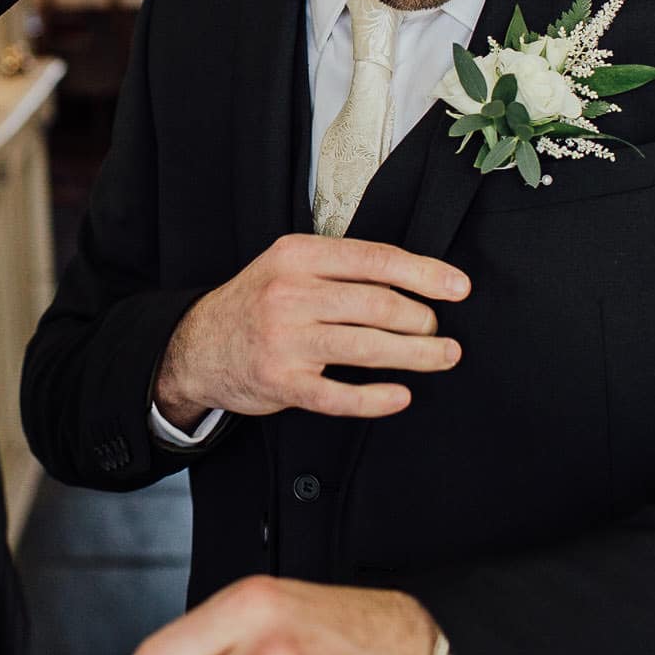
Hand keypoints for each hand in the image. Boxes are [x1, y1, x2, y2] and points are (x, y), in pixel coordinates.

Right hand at [153, 235, 468, 429]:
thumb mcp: (288, 266)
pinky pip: (338, 395)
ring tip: (442, 357)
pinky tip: (400, 396)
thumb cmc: (256, 304)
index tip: (458, 288)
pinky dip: (375, 398)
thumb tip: (413, 277)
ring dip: (415, 355)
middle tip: (439, 331)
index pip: (374, 259)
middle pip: (377, 304)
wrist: (197, 346)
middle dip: (422, 319)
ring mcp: (285, 340)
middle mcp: (290, 294)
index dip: (424, 274)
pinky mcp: (281, 382)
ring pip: (366, 347)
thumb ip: (339, 267)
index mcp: (298, 256)